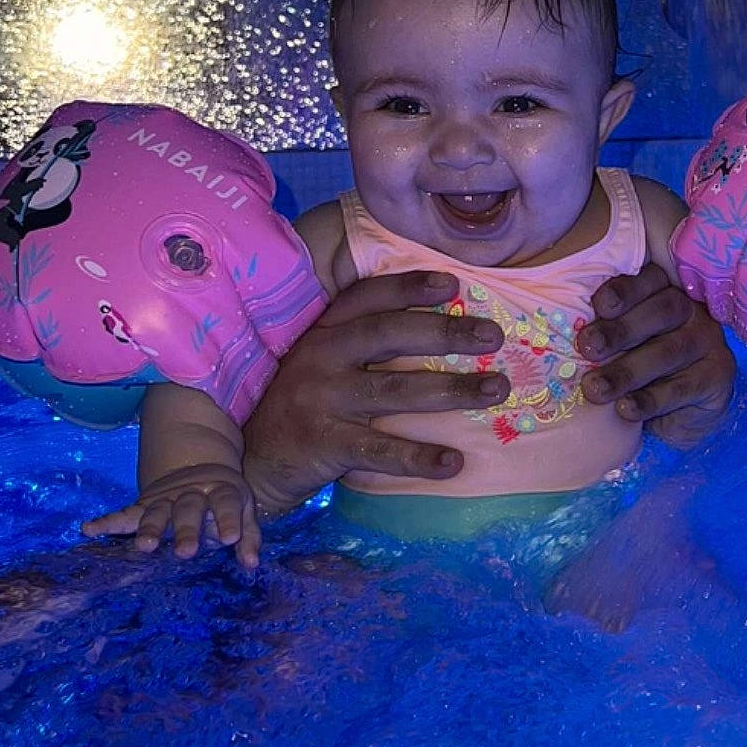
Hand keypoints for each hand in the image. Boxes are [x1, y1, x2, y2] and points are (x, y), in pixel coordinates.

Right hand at [83, 464, 261, 569]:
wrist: (197, 463)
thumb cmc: (223, 497)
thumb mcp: (244, 509)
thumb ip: (249, 536)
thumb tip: (251, 564)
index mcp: (220, 491)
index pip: (225, 504)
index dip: (228, 519)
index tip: (230, 538)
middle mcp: (191, 494)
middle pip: (188, 510)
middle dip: (186, 530)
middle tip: (185, 552)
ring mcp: (165, 498)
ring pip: (157, 513)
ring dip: (150, 529)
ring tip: (145, 547)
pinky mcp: (145, 504)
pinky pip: (125, 514)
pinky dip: (107, 521)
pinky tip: (89, 529)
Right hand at [239, 271, 509, 516]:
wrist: (250, 463)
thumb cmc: (303, 408)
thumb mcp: (321, 365)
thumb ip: (361, 345)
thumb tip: (444, 331)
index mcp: (323, 332)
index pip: (367, 298)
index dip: (409, 287)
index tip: (454, 284)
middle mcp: (320, 357)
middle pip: (389, 335)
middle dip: (446, 332)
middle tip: (494, 336)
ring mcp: (321, 400)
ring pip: (395, 390)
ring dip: (452, 389)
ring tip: (496, 389)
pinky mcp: (323, 444)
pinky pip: (380, 451)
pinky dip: (419, 456)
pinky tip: (454, 463)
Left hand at [577, 262, 735, 448]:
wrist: (681, 414)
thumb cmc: (638, 368)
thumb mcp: (621, 346)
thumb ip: (602, 331)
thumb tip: (561, 334)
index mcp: (665, 291)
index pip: (649, 279)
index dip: (624, 289)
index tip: (597, 305)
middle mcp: (692, 311)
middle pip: (662, 310)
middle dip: (620, 330)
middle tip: (587, 347)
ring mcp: (709, 343)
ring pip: (668, 351)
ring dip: (627, 371)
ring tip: (594, 389)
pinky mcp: (717, 378)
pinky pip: (681, 388)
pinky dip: (648, 400)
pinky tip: (624, 409)